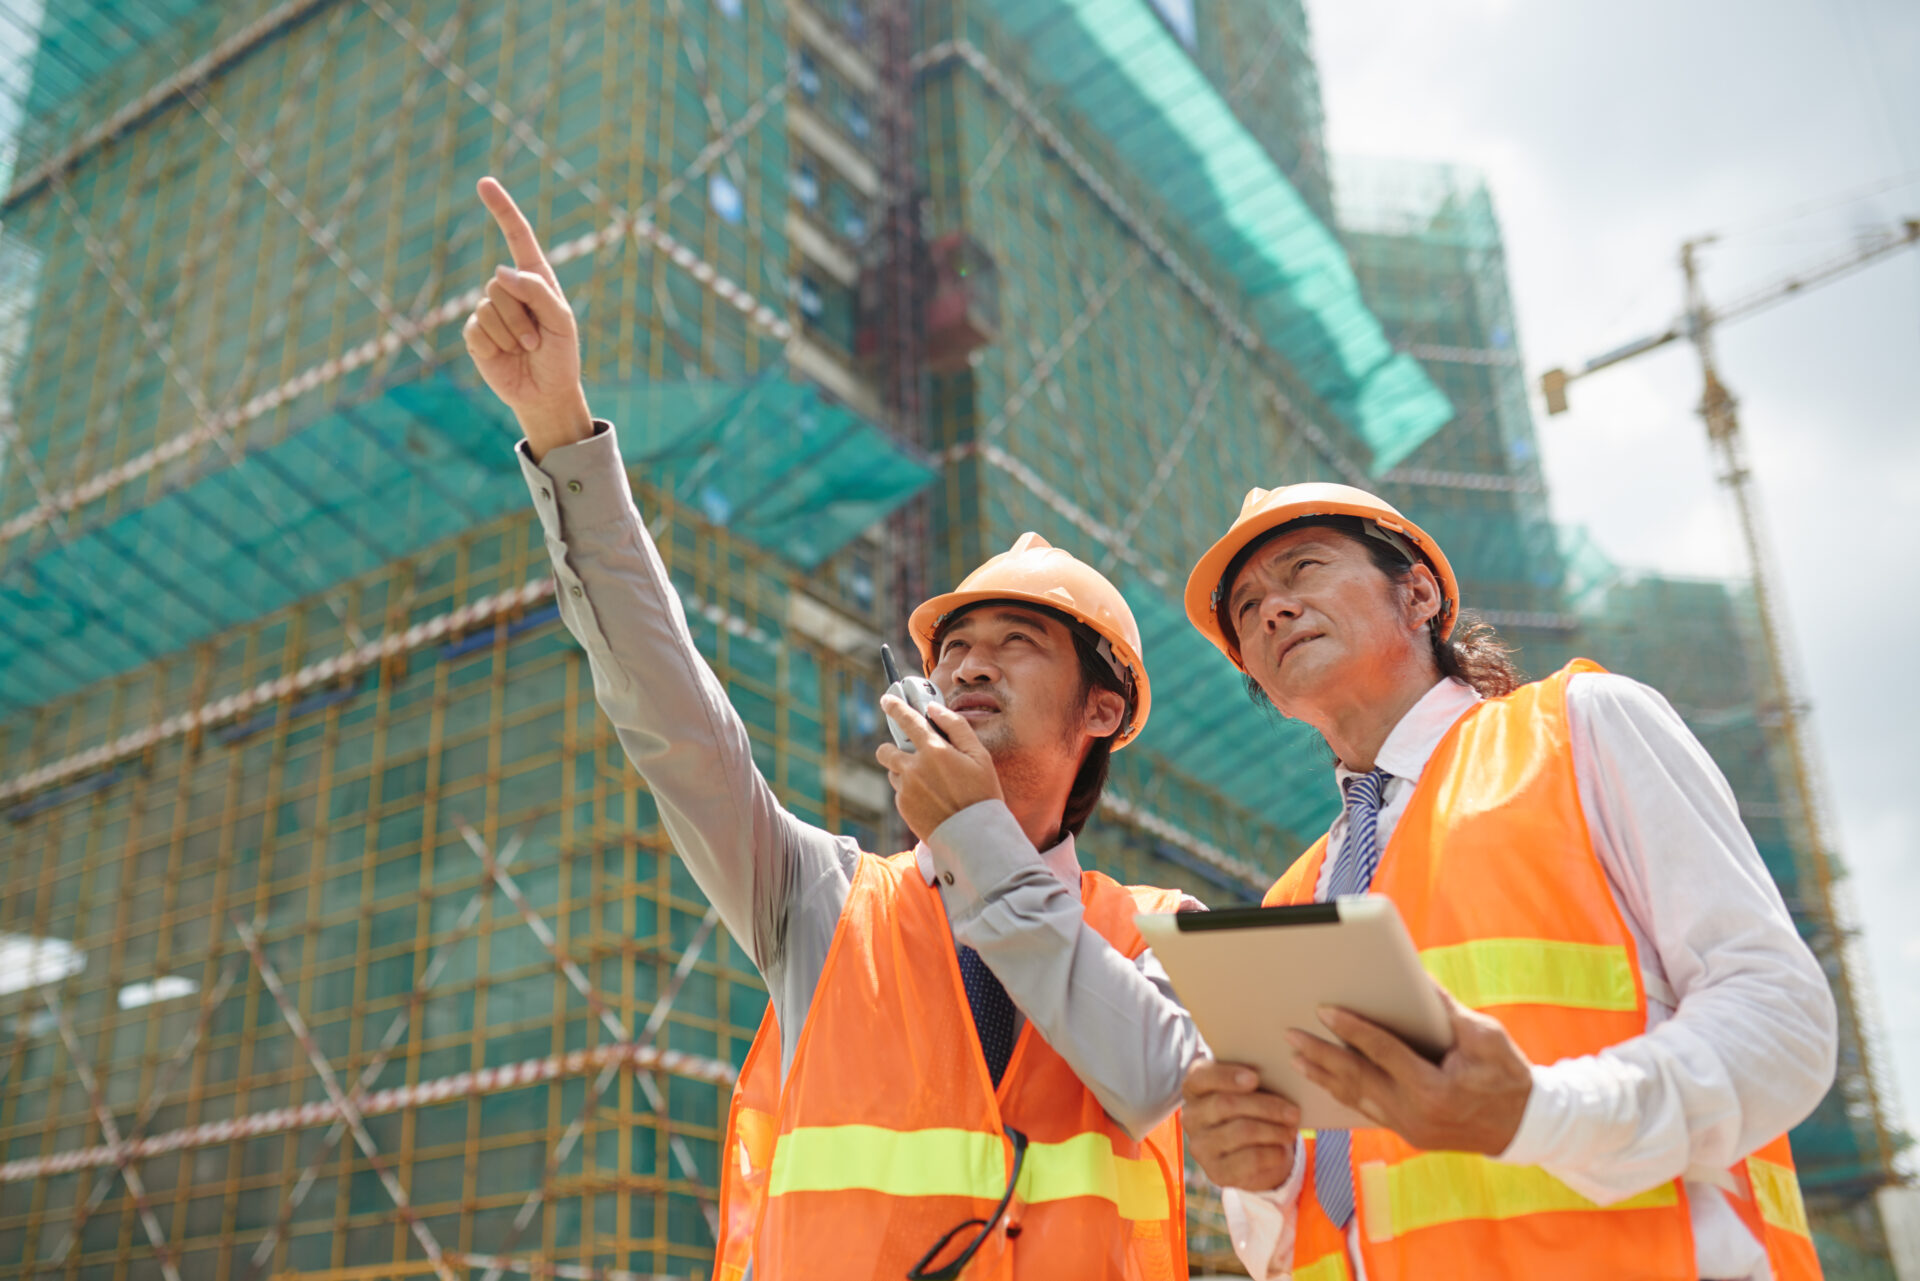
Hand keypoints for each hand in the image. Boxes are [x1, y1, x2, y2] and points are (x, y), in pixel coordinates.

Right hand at [464, 177, 591, 458]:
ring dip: (512, 333)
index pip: (518, 237)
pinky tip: (505, 356)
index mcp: (536, 280)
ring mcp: (490, 310)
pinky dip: (495, 345)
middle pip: (501, 282)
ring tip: (526, 348)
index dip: (502, 209)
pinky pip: (476, 327)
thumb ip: (537, 291)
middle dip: (522, 315)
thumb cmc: (561, 357)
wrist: (546, 393)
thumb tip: (499, 271)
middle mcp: (511, 290)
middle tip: (537, 339)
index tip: (484, 182)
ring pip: (490, 306)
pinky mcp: (476, 334)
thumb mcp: (561, 322)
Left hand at [873, 698, 1002, 841]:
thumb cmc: (982, 793)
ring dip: (905, 771)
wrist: (975, 837)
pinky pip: (901, 792)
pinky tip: (933, 800)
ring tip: (932, 783)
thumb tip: (934, 710)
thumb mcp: (979, 756)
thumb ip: (956, 727)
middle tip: (910, 753)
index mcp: (934, 751)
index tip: (887, 700)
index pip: (907, 720)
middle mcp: (914, 768)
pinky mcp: (903, 808)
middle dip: (892, 747)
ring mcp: (906, 789)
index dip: (895, 707)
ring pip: (894, 772)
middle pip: (886, 750)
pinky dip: (912, 791)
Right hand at [1182, 1058, 1299, 1190]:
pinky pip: (1248, 1160)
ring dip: (1273, 1130)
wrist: (1252, 1149)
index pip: (1200, 1077)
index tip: (1255, 1078)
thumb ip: (1252, 1077)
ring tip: (1291, 1130)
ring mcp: (1200, 1146)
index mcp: (1194, 1087)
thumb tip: (1278, 1073)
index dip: (1226, 1076)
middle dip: (1265, 1107)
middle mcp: (1191, 1116)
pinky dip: (1271, 1153)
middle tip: (1293, 1112)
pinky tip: (1282, 1150)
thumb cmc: (1251, 1106)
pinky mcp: (1215, 1172)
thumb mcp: (1248, 1088)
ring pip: (1241, 1132)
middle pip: (1226, 1105)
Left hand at [1288, 983, 1532, 1153]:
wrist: (1525, 1126)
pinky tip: (1323, 1081)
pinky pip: (1367, 1111)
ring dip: (1324, 1077)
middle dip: (1321, 1055)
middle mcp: (1416, 1113)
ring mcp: (1410, 1128)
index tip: (1324, 1010)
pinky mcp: (1408, 1133)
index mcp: (1435, 1089)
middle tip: (1290, 1035)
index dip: (1352, 1030)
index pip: (1383, 1053)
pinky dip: (1343, 1094)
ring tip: (1296, 1057)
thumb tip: (1414, 977)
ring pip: (1357, 1099)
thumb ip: (1446, 1010)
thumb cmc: (1508, 1076)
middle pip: (1358, 1079)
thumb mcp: (1485, 1037)